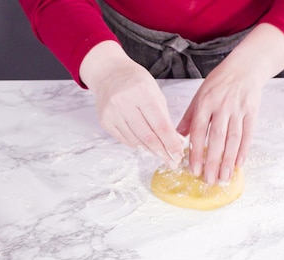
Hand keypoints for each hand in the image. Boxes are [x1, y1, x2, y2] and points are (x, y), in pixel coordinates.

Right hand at [80, 41, 183, 167]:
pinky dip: (137, 145)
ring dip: (151, 151)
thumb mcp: (155, 92)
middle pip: (147, 136)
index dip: (171, 143)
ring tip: (162, 155)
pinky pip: (124, 140)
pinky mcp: (104, 121)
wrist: (109, 73)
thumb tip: (175, 142)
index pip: (160, 124)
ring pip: (135, 140)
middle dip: (162, 152)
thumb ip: (164, 116)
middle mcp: (124, 102)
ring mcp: (112, 112)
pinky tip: (146, 147)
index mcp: (142, 92)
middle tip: (172, 162)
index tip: (179, 154)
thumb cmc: (136, 82)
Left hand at [177, 67, 260, 183]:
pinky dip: (244, 150)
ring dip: (229, 161)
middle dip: (213, 162)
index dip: (196, 152)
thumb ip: (190, 117)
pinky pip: (248, 134)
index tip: (194, 170)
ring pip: (233, 139)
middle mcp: (222, 107)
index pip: (199, 132)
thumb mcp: (200, 95)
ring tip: (225, 178)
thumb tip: (178, 137)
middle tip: (210, 180)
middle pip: (217, 139)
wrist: (245, 67)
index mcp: (206, 103)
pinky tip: (240, 164)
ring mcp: (238, 109)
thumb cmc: (220, 82)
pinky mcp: (252, 111)